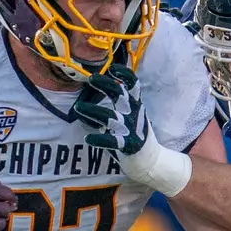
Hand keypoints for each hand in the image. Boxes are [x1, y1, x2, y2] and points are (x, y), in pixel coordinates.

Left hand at [76, 65, 190, 195]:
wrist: (151, 161)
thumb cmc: (135, 136)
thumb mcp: (128, 117)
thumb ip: (113, 107)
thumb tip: (87, 100)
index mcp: (135, 105)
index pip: (133, 84)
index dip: (124, 74)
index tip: (112, 68)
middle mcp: (134, 113)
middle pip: (119, 94)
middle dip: (105, 85)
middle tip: (92, 79)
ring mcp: (130, 129)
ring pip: (109, 117)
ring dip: (92, 111)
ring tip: (78, 108)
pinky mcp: (128, 144)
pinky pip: (112, 141)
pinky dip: (99, 139)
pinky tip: (88, 138)